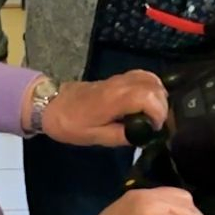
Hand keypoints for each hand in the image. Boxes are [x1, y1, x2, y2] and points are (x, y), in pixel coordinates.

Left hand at [41, 70, 168, 146]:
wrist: (52, 104)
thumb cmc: (71, 124)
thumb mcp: (95, 137)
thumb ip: (122, 136)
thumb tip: (144, 135)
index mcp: (114, 99)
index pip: (148, 97)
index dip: (158, 113)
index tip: (154, 129)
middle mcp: (120, 84)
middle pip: (154, 86)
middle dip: (162, 106)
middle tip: (155, 125)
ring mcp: (120, 78)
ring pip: (151, 79)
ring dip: (159, 96)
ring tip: (152, 115)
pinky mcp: (119, 78)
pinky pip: (143, 76)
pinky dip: (152, 88)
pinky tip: (147, 103)